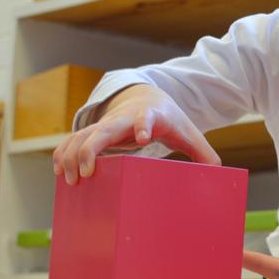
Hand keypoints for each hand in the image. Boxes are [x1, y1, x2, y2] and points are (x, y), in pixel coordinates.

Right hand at [52, 84, 219, 183]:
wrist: (147, 98)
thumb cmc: (169, 119)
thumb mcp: (188, 132)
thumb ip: (203, 152)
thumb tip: (219, 173)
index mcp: (150, 117)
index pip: (145, 119)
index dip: (143, 127)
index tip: (142, 139)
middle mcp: (123, 119)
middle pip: (103, 130)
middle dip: (91, 150)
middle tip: (86, 173)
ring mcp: (105, 124)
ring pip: (81, 136)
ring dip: (72, 156)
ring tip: (70, 181)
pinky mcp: (93, 131)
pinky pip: (72, 141)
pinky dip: (63, 154)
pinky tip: (59, 172)